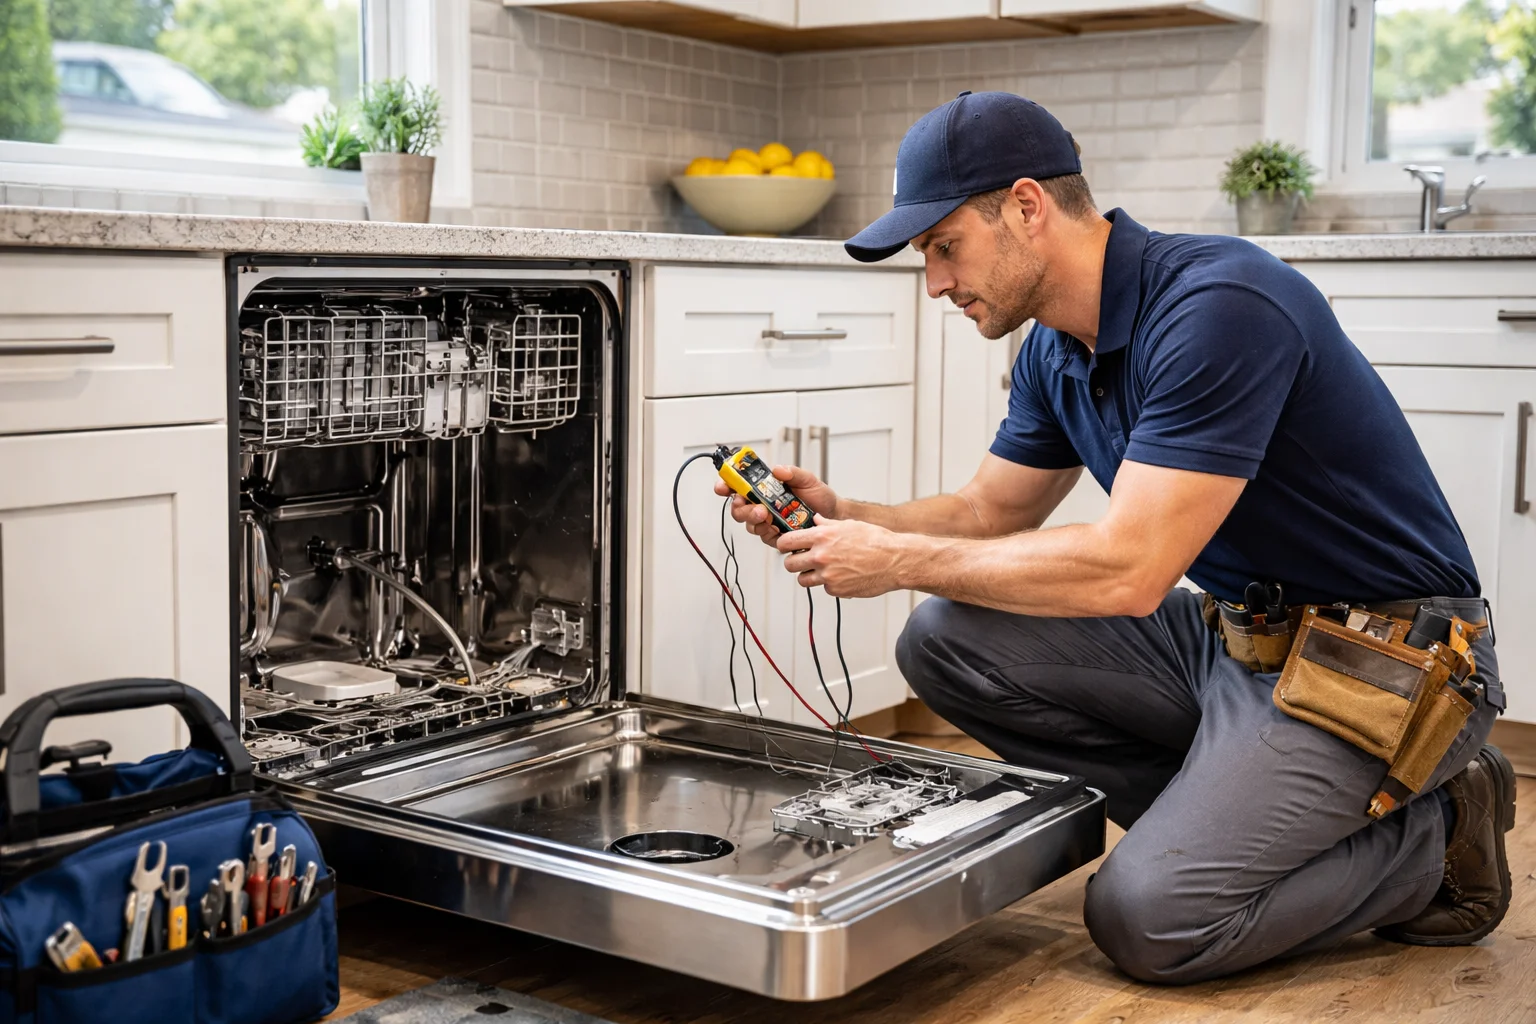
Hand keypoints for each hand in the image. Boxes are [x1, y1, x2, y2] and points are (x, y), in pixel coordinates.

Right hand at [713, 464, 839, 547]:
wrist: (833, 515)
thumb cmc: (818, 496)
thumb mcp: (807, 479)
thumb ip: (793, 473)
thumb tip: (778, 469)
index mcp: (764, 488)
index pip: (738, 486)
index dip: (726, 486)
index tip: (722, 487)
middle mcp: (762, 504)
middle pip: (738, 508)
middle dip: (741, 508)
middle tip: (754, 506)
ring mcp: (767, 521)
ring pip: (749, 523)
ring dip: (754, 520)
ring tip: (768, 516)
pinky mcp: (775, 535)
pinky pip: (764, 536)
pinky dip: (767, 532)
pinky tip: (776, 528)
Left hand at [776, 516, 904, 597]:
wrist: (895, 560)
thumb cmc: (876, 540)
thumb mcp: (849, 525)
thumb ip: (827, 524)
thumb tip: (815, 520)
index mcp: (821, 537)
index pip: (786, 542)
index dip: (784, 545)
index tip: (786, 547)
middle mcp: (821, 556)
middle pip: (789, 564)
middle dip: (794, 562)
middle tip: (803, 560)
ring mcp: (827, 575)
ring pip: (802, 580)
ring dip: (809, 575)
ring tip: (823, 569)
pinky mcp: (836, 590)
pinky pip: (823, 588)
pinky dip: (830, 584)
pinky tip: (843, 575)